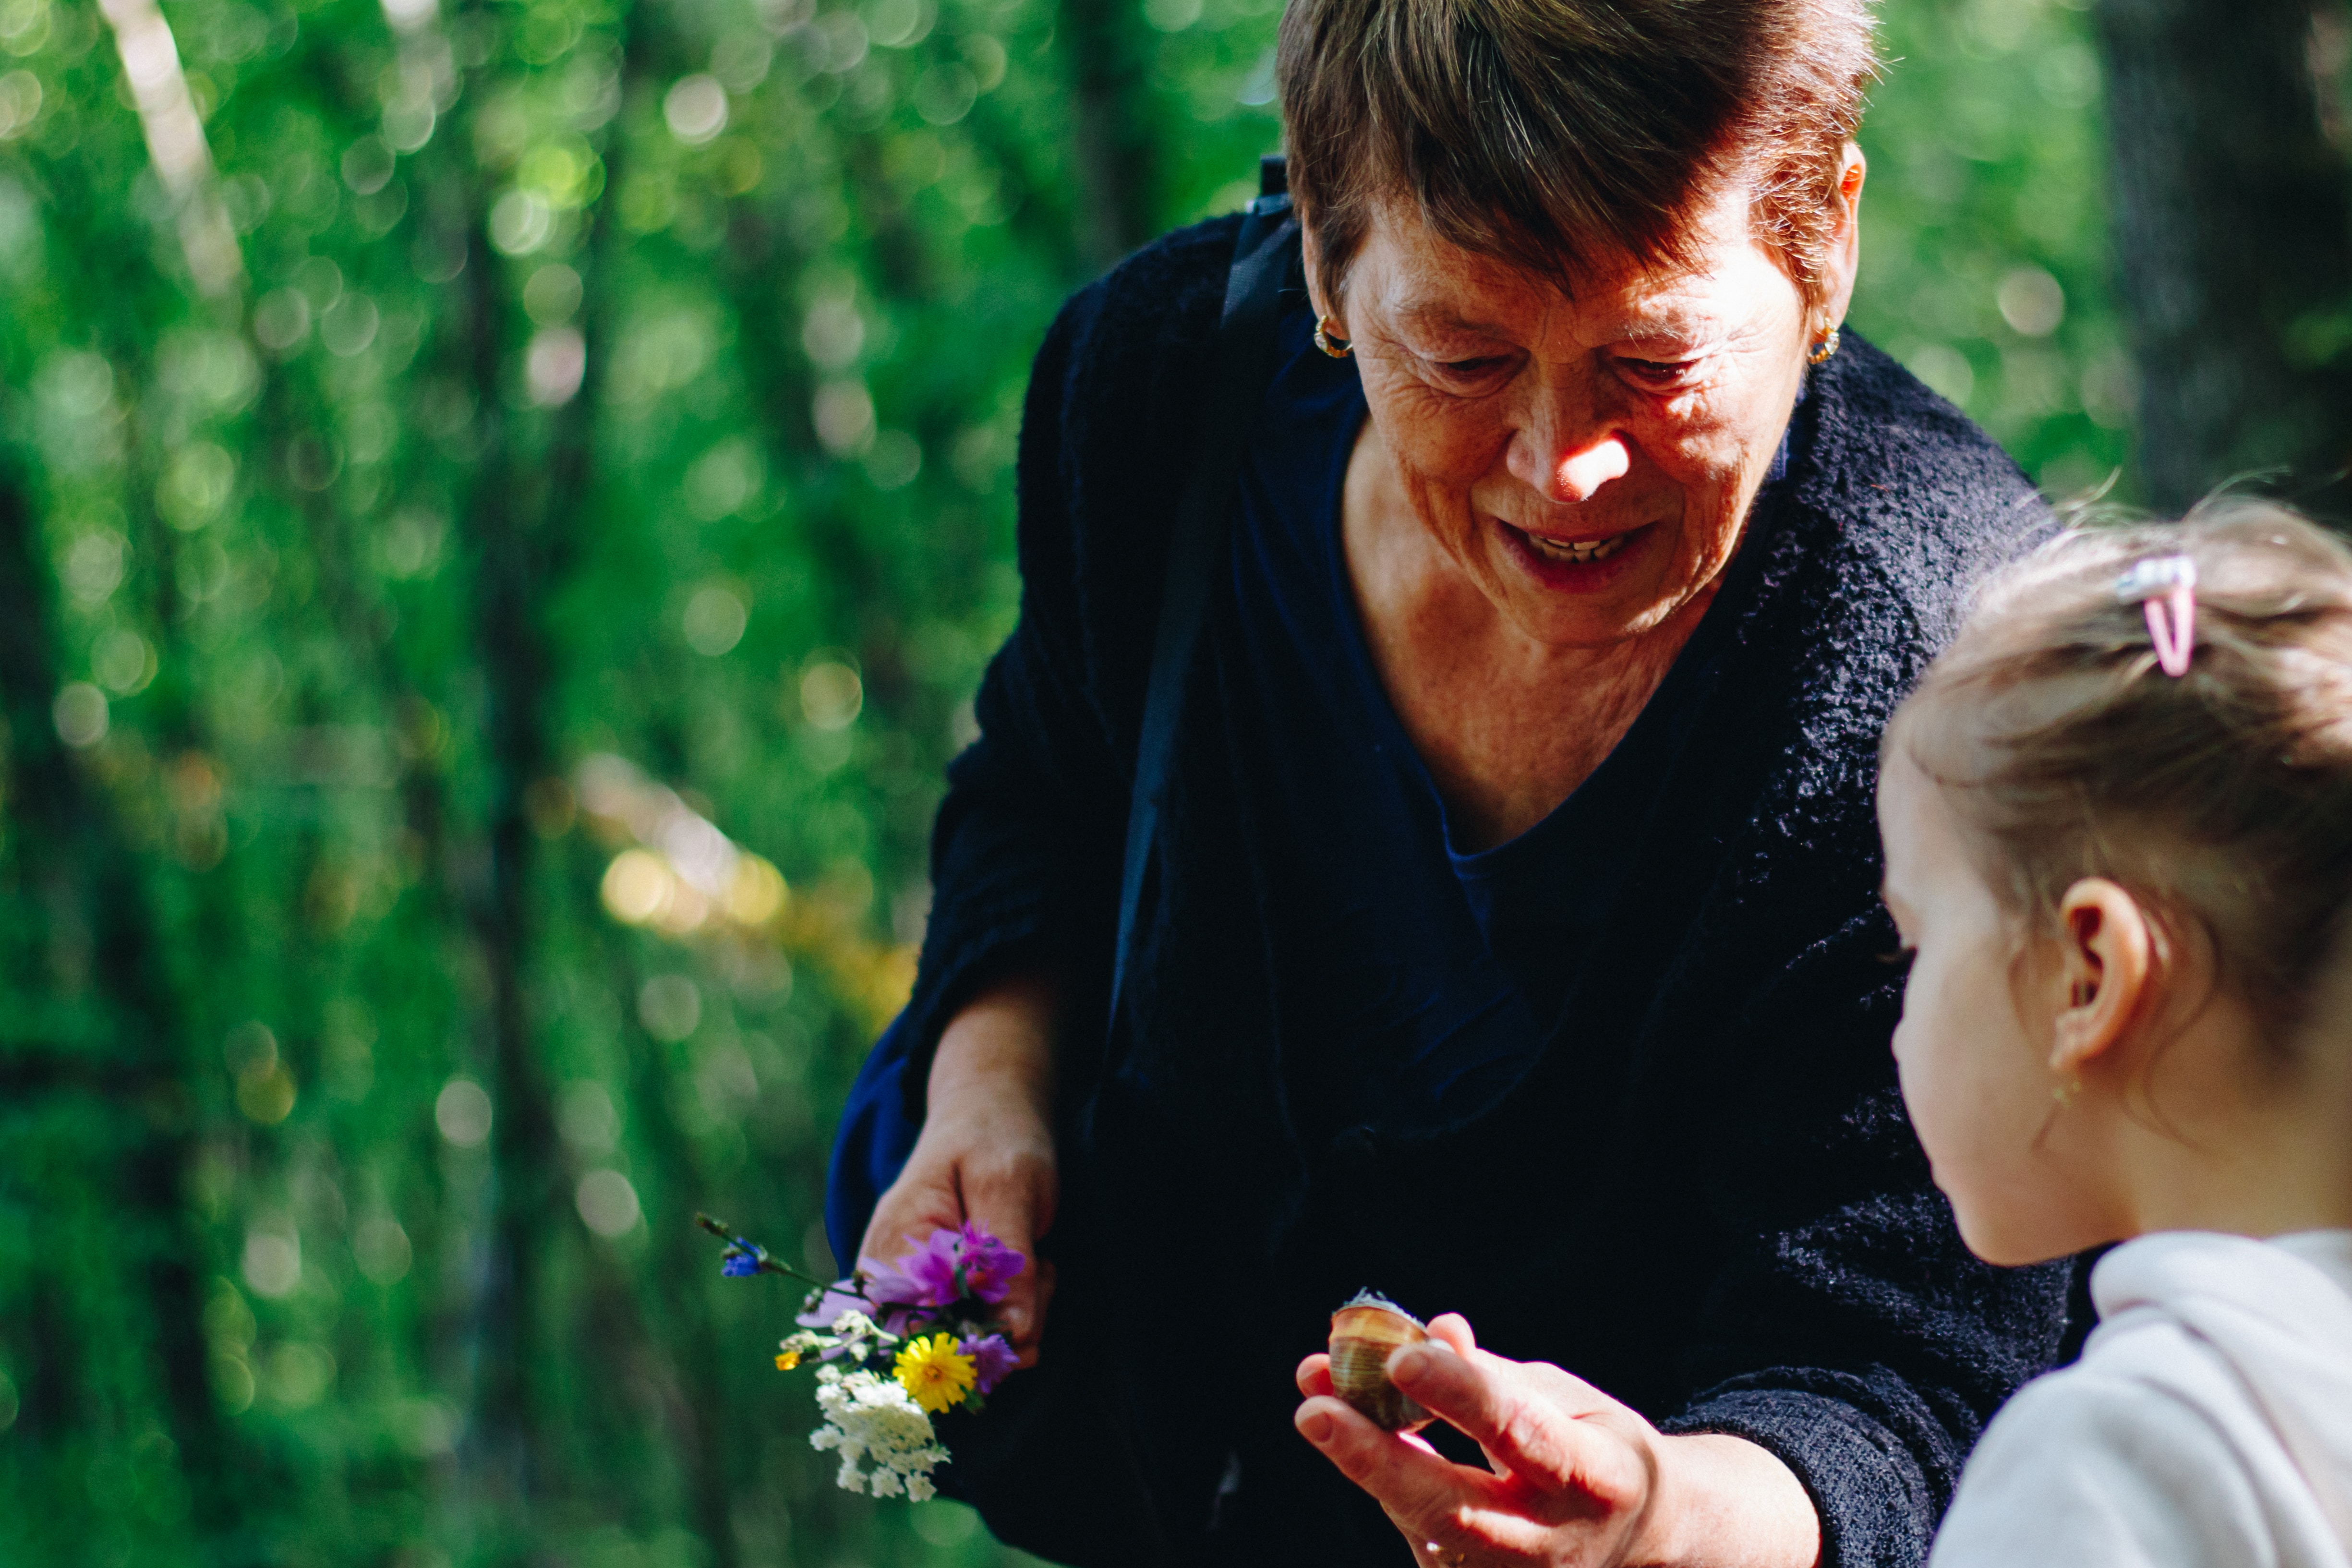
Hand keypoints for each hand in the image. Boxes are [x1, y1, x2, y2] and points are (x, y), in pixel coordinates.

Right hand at [859, 973, 1059, 1361]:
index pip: (921, 1337)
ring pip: (969, 1344)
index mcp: (891, 1251)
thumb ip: (1010, 1261)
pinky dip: (1014, 1312)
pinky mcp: (939, 1296)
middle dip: (1008, 1326)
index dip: (979, 1344)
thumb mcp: (1010, 1185)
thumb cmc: (993, 1136)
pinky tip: (1028, 1273)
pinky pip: (976, 1329)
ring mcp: (913, 1291)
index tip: (1028, 1320)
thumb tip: (1015, 1336)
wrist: (987, 1111)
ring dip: (1018, 1317)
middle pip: (946, 1348)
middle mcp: (889, 1282)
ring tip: (1037, 1263)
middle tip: (1042, 1272)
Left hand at [1294, 1316, 1819, 1567]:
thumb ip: (1493, 1375)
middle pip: (1454, 1510)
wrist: (1643, 1539)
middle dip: (1378, 1458)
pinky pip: (1420, 1537)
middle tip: (1314, 1408)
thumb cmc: (1593, 1445)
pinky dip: (1383, 1482)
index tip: (1401, 1355)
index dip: (1460, 1394)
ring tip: (1319, 1400)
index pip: (1520, 1434)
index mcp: (1596, 1477)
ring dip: (1365, 1463)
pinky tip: (1350, 1433)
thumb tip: (1432, 1333)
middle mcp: (1555, 1543)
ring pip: (1423, 1528)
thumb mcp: (1565, 1396)